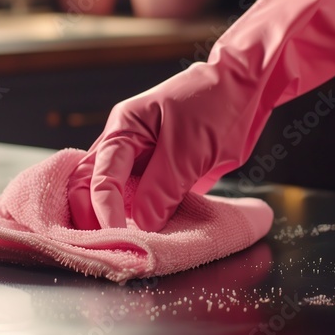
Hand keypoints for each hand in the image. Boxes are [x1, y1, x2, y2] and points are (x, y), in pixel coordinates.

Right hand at [68, 62, 256, 230]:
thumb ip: (163, 188)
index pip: (99, 175)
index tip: (119, 237)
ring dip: (114, 219)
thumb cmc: (216, 105)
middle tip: (109, 245)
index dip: (105, 210)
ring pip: (112, 194)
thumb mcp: (189, 149)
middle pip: (89, 184)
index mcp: (124, 128)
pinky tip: (144, 235)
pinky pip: (140, 198)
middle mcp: (125, 143)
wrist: (245, 89)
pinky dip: (138, 218)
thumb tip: (143, 224)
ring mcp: (140, 158)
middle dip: (92, 216)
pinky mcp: (158, 172)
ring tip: (123, 245)